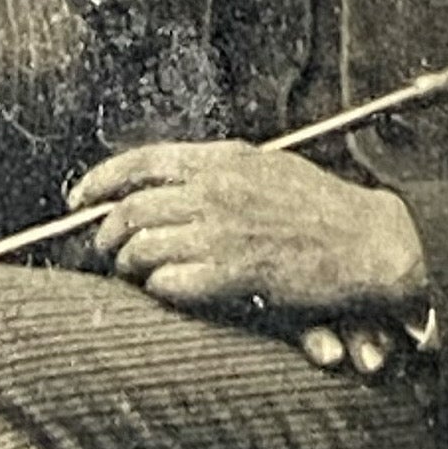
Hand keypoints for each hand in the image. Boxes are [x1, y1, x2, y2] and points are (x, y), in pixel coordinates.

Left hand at [66, 141, 427, 320]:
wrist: (369, 243)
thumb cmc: (322, 208)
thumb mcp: (266, 166)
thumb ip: (217, 169)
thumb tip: (170, 179)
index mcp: (223, 158)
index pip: (142, 160)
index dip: (101, 181)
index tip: (78, 199)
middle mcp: (217, 190)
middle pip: (132, 209)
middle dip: (106, 233)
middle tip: (104, 249)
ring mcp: (223, 232)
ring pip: (143, 249)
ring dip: (129, 265)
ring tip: (132, 273)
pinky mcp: (234, 274)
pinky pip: (170, 283)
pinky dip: (159, 289)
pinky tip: (167, 290)